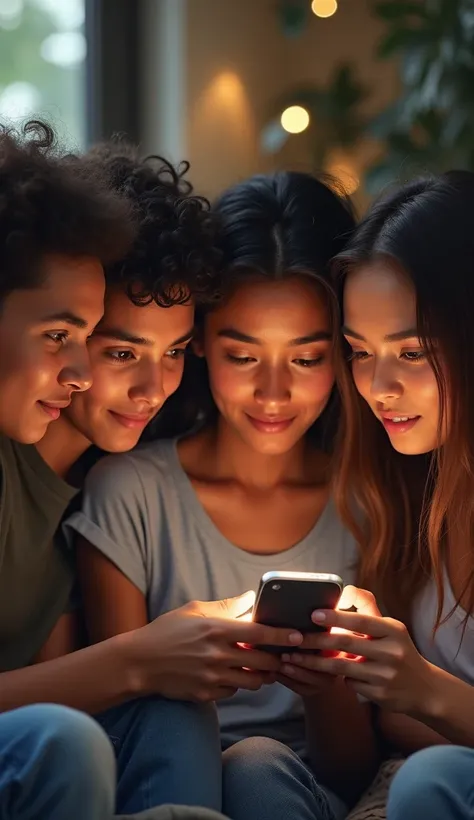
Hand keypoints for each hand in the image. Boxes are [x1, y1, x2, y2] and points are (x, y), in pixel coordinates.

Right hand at [132, 591, 303, 702]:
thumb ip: (226, 607)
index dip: (282, 636)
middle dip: (277, 660)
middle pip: (263, 662)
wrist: (140, 662)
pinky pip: (233, 692)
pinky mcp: (206, 695)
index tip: (298, 636)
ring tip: (262, 668)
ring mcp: (212, 678)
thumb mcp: (194, 610)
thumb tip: (250, 599)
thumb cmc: (167, 631)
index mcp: (217, 630)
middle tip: (282, 656)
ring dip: (261, 676)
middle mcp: (218, 656)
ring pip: (253, 682)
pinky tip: (233, 675)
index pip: (260, 635)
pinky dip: (238, 685)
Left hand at [282, 586, 433, 714]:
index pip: (361, 620)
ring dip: (315, 662)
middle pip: (346, 643)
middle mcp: (391, 652)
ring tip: (295, 657)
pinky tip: (325, 674)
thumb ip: (367, 609)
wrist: (424, 689)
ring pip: (341, 667)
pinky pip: (349, 683)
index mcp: (393, 630)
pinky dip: (337, 677)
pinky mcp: (379, 694)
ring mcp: (386, 675)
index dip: (336, 617)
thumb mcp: (390, 628)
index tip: (314, 614)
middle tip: (295, 638)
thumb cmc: (399, 650)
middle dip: (317, 641)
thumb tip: (344, 592)